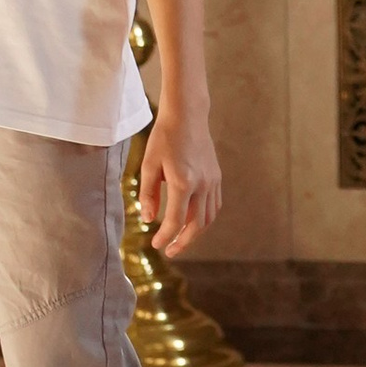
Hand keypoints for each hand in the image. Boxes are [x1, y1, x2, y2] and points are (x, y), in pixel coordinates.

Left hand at [138, 103, 221, 261]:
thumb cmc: (164, 138)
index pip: (175, 220)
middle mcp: (202, 185)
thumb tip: (148, 218)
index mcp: (183, 182)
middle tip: (170, 250)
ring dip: (195, 233)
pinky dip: (204, 219)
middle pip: (195, 225)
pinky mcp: (217, 177)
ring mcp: (212, 182)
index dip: (165, 237)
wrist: (188, 116)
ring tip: (180, 239)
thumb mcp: (149, 164)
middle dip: (182, 242)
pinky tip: (193, 222)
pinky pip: (214, 206)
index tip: (156, 245)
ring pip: (208, 218)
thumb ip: (148, 193)